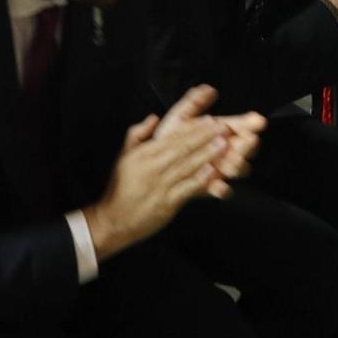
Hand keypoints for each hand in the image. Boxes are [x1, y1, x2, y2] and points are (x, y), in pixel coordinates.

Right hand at [83, 85, 266, 259]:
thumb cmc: (120, 188)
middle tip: (224, 127)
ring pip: (188, 166)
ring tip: (224, 144)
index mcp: (144, 154)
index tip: (210, 120)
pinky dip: (200, 180)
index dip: (193, 128)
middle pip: (183, 148)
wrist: (114, 220)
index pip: (173, 137)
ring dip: (207, 154)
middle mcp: (153, 167)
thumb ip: (138, 134)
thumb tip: (154, 117)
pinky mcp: (167, 203)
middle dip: (205, 136)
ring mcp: (161, 185)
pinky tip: (213, 172)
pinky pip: (186, 188)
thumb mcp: (124, 156)